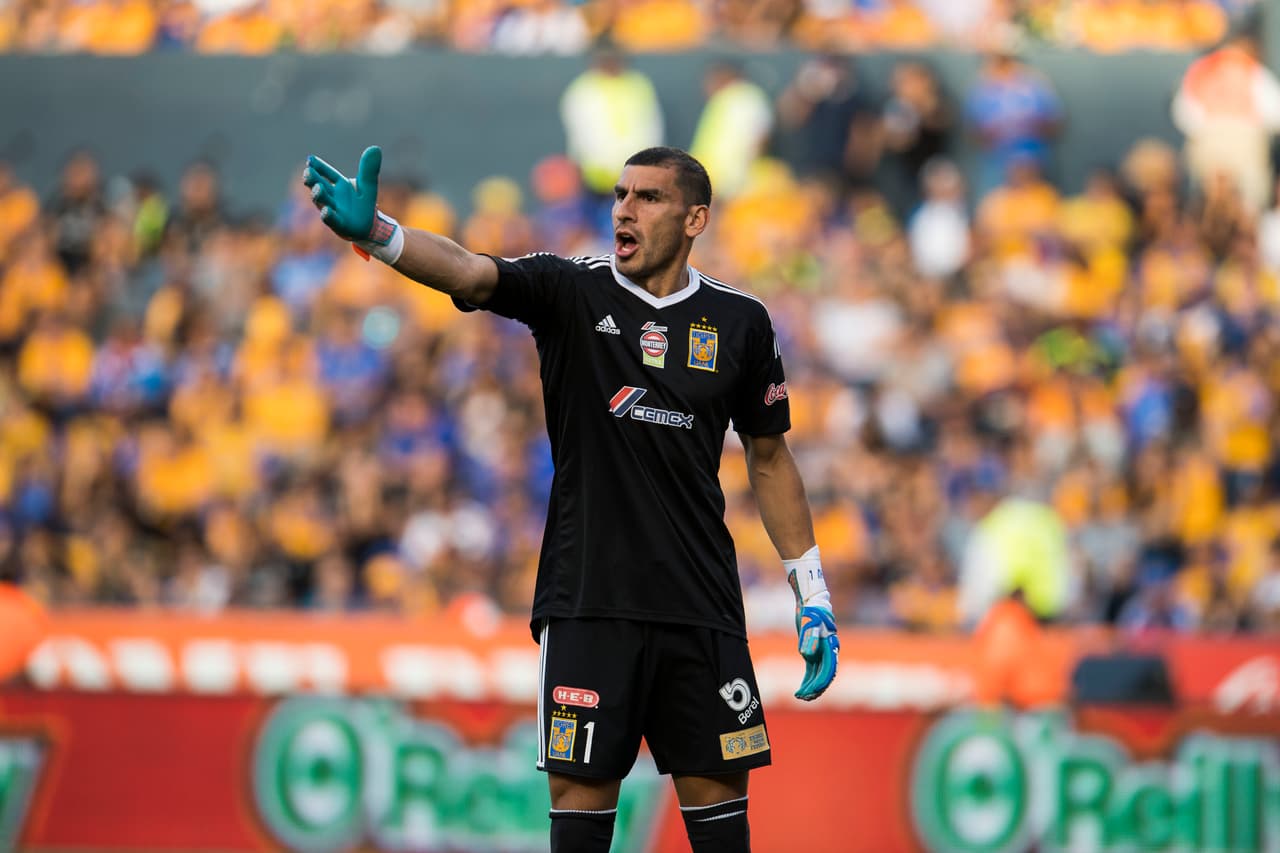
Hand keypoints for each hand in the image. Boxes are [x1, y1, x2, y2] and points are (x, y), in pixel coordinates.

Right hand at [302, 146, 382, 243]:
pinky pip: (333, 220)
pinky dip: (329, 216)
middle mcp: (332, 197)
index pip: (326, 173)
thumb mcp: (368, 186)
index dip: (318, 167)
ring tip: (317, 188)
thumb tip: (375, 148)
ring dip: (319, 195)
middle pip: (320, 186)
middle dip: (313, 180)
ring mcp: (334, 211)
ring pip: (323, 202)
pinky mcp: (340, 225)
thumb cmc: (363, 204)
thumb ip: (369, 170)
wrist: (369, 227)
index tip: (310, 159)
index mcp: (339, 185)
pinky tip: (326, 211)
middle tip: (307, 172)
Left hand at [784, 547, 838, 700]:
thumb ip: (809, 640)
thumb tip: (807, 656)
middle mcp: (829, 651)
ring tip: (800, 696)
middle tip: (803, 698)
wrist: (812, 601)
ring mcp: (822, 651)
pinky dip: (808, 679)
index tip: (809, 691)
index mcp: (831, 646)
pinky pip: (813, 669)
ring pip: (819, 675)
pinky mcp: (814, 650)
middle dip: (816, 689)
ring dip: (811, 687)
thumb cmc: (812, 611)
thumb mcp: (809, 623)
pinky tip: (801, 687)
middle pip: (825, 676)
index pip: (828, 670)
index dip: (819, 683)